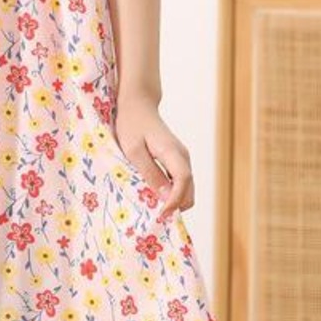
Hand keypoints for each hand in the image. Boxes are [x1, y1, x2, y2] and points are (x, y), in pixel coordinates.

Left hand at [113, 92, 194, 223]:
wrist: (138, 105)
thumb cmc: (131, 125)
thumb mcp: (134, 150)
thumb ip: (150, 173)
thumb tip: (166, 197)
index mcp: (173, 152)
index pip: (183, 182)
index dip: (174, 201)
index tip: (159, 214)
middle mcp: (183, 157)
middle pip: (189, 191)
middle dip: (175, 207)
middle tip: (153, 215)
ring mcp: (182, 159)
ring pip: (186, 190)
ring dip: (173, 202)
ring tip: (151, 207)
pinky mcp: (176, 161)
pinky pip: (180, 184)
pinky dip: (171, 194)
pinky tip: (153, 196)